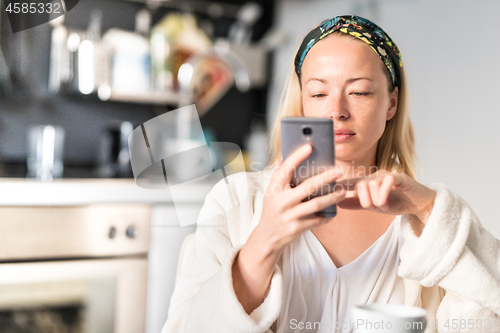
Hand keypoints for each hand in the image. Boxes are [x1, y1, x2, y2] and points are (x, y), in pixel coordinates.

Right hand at [233, 144, 344, 313]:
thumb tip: (282, 159)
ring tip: (343, 191)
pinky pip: (317, 220)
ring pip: (316, 204)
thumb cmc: (271, 210)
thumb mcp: (270, 193)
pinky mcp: (297, 228)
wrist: (267, 237)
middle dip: (326, 177)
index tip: (310, 147)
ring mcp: (290, 216)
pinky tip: (335, 211)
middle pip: (308, 187)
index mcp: (274, 189)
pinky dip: (327, 216)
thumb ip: (277, 176)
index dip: (297, 157)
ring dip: (332, 197)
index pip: (286, 169)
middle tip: (340, 170)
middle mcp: (282, 202)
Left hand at [336, 169, 435, 226]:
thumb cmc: (396, 202)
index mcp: (368, 182)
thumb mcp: (373, 206)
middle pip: (360, 184)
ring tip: (383, 205)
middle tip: (373, 207)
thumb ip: (356, 204)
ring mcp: (387, 175)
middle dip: (364, 199)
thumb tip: (338, 204)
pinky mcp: (400, 177)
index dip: (341, 185)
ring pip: (372, 183)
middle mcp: (375, 176)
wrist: (418, 204)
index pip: (351, 182)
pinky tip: (383, 201)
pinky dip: (383, 191)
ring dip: (375, 199)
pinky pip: (388, 180)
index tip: (330, 188)